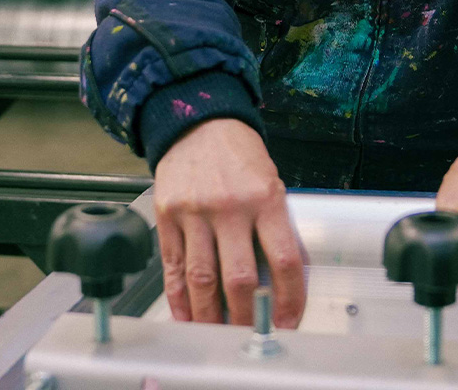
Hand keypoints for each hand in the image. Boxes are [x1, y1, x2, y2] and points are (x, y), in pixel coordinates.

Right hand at [152, 118, 304, 327]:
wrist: (199, 121)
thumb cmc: (240, 155)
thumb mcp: (270, 182)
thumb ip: (277, 227)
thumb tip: (286, 280)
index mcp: (266, 197)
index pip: (285, 259)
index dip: (289, 298)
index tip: (287, 321)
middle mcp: (230, 206)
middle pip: (239, 279)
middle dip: (247, 318)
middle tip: (250, 335)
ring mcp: (194, 212)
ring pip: (202, 281)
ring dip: (211, 317)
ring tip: (218, 334)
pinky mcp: (167, 216)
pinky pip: (173, 268)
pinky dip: (179, 300)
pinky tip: (187, 316)